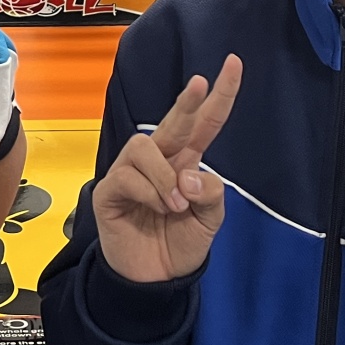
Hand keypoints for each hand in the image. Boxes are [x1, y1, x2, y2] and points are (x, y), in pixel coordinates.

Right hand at [94, 54, 242, 283]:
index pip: (205, 123)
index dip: (220, 95)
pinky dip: (148, 192)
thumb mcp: (210, 221)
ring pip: (145, 146)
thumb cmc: (180, 243)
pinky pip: (128, 176)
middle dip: (186, 101)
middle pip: (173, 122)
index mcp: (186, 162)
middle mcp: (159, 160)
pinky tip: (155, 209)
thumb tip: (188, 176)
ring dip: (164, 175)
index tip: (234, 63)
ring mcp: (131, 172)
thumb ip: (210, 195)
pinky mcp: (110, 190)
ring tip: (175, 205)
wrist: (153, 281)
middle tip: (199, 83)